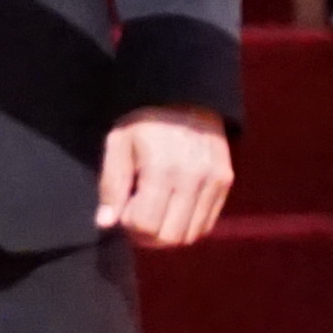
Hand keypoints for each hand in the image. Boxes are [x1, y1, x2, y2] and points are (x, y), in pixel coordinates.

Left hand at [95, 106, 236, 248]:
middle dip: (148, 235)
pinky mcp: (225, 181)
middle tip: (138, 216)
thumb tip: (106, 223)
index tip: (124, 208)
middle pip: (169, 237)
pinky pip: (207, 224)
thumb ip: (112, 184)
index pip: (145, 224)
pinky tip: (174, 208)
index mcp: (161, 168)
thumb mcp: (119, 143)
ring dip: (169, 233)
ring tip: (157, 212)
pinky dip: (188, 225)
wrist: (186, 95)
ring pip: (191, 235)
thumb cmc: (145, 120)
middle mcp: (192, 178)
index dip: (128, 224)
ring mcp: (213, 181)